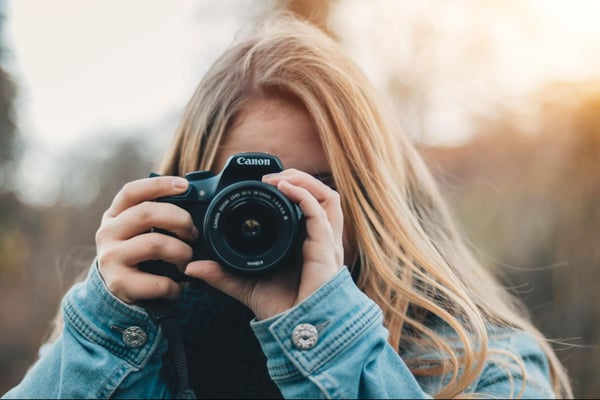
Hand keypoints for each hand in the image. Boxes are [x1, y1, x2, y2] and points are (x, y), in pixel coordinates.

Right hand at [95, 176, 197, 303]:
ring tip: (186, 260)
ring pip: (155, 244)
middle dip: (180, 220)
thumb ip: (158, 213)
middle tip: (193, 233)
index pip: (132, 192)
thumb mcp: (140, 229)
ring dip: (181, 252)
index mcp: (115, 214)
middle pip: (147, 213)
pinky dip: (174, 286)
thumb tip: (191, 197)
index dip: (159, 185)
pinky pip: (158, 281)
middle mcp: (108, 233)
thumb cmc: (139, 252)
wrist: (117, 289)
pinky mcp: (118, 283)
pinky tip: (176, 286)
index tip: (185, 186)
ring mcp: (110, 258)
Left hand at [184, 169, 343, 319]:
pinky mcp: (326, 246)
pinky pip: (320, 211)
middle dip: (299, 179)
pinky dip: (304, 194)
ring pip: (328, 197)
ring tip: (280, 177)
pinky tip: (285, 187)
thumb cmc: (280, 308)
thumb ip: (221, 274)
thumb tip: (191, 268)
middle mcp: (318, 238)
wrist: (297, 327)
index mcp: (304, 242)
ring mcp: (326, 241)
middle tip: (271, 177)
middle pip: (321, 196)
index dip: (291, 191)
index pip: (307, 208)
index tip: (262, 184)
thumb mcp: (244, 284)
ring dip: (305, 181)